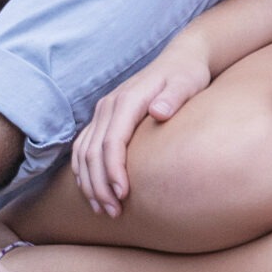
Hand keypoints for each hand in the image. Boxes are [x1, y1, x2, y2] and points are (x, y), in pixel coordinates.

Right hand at [72, 50, 212, 216]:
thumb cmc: (187, 74)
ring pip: (83, 153)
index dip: (113, 170)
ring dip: (90, 183)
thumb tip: (159, 112)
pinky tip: (93, 192)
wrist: (181, 59)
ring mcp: (103, 112)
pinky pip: (83, 148)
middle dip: (99, 185)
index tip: (123, 194)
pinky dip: (84, 172)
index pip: (111, 141)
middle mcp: (108, 106)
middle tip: (114, 212)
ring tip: (104, 209)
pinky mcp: (104, 118)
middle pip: (92, 152)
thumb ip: (173, 97)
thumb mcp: (187, 83)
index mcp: (127, 100)